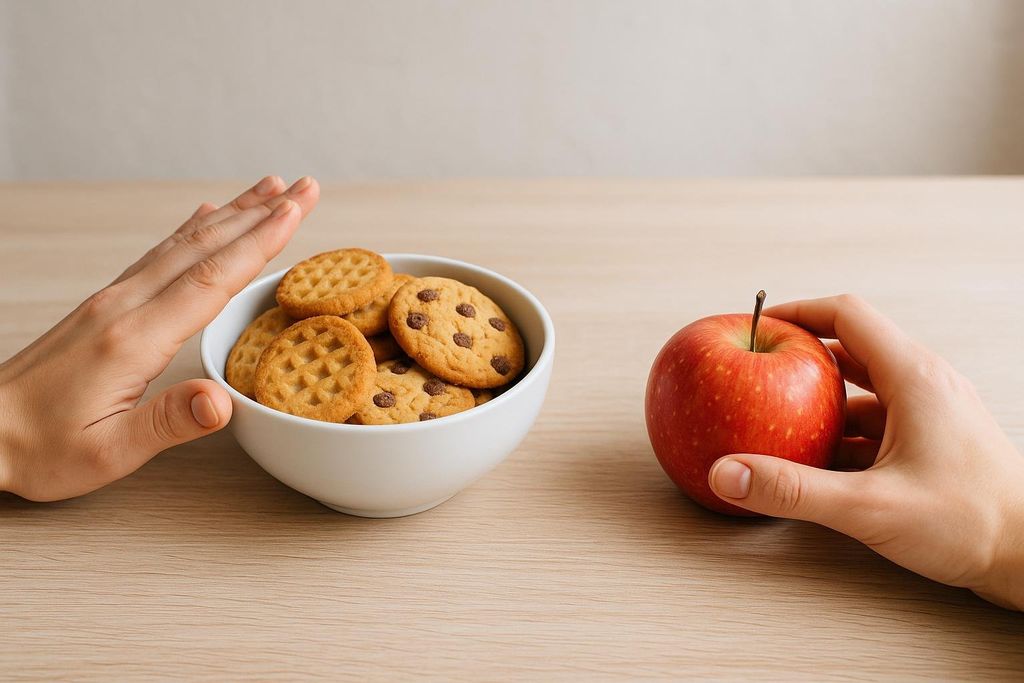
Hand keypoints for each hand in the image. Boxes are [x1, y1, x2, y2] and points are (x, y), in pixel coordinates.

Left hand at [0, 175, 319, 500]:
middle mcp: (124, 306)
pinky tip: (205, 216)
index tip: (295, 212)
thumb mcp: (104, 452)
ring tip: (270, 189)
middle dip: (260, 214)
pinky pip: (159, 255)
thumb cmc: (38, 449)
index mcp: (133, 339)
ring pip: (183, 243)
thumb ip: (167, 423)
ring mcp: (113, 300)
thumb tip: (222, 401)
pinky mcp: (106, 305)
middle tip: (304, 187)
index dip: (257, 244)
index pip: (210, 280)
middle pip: (204, 247)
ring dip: (233, 213)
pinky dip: (190, 229)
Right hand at [708, 294, 1023, 609]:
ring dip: (820, 402)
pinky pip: (876, 422)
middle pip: (851, 349)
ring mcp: (931, 414)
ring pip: (863, 390)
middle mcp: (924, 385)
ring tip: (777, 420)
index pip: (847, 315)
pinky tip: (817, 463)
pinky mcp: (933, 443)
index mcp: (914, 377)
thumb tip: (728, 473)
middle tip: (758, 372)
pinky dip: (841, 433)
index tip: (760, 325)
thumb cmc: (973, 524)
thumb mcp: (870, 506)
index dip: (798, 312)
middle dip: (800, 360)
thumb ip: (793, 490)